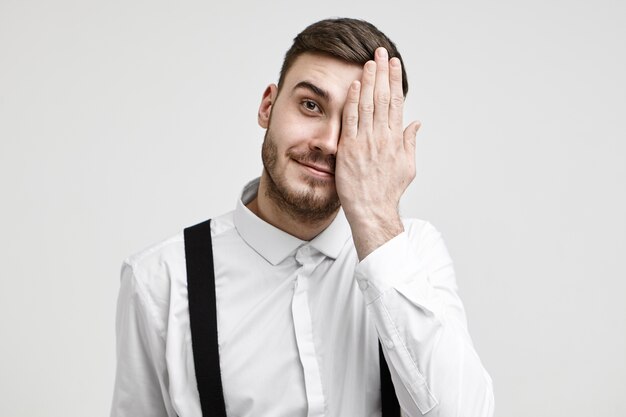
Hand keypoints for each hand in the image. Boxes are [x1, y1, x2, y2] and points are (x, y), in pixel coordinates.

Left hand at [335, 47, 420, 259]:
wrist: (372, 210)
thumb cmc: (388, 191)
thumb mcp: (407, 166)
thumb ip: (410, 142)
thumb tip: (416, 123)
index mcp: (396, 139)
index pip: (396, 102)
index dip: (395, 81)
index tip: (394, 64)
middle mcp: (382, 137)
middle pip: (383, 98)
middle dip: (383, 73)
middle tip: (381, 52)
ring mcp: (365, 141)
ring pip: (368, 104)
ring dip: (369, 80)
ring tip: (369, 62)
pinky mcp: (349, 148)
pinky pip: (351, 120)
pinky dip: (353, 101)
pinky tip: (355, 85)